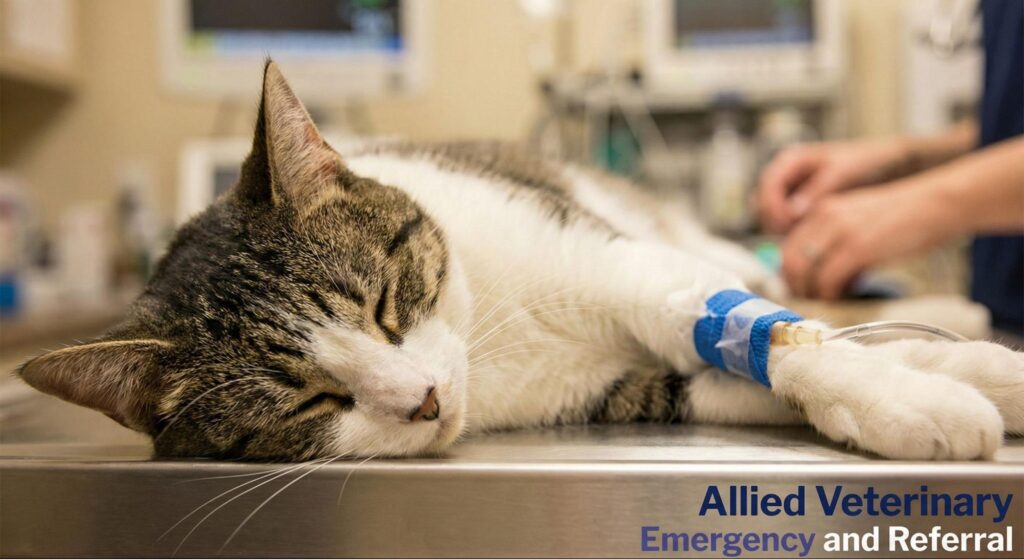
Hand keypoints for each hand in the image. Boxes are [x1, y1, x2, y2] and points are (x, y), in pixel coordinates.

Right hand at [758, 140, 911, 232]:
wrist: (889, 165)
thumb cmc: (867, 161)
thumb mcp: (842, 173)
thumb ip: (817, 191)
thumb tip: (794, 213)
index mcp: (791, 160)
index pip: (767, 186)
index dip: (773, 207)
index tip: (787, 224)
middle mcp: (787, 176)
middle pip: (764, 205)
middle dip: (776, 223)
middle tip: (796, 238)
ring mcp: (792, 193)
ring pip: (774, 218)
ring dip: (785, 231)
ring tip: (808, 240)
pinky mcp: (802, 208)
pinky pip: (789, 224)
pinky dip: (797, 233)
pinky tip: (814, 240)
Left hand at [780, 181, 956, 299]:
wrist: (935, 204)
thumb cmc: (901, 217)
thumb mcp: (857, 219)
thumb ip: (834, 238)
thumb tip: (818, 275)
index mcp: (822, 209)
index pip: (789, 247)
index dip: (792, 274)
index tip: (802, 289)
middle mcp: (825, 217)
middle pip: (791, 261)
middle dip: (797, 287)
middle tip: (812, 301)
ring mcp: (840, 232)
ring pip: (805, 272)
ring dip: (813, 293)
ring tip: (829, 301)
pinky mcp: (858, 247)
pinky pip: (829, 279)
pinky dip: (831, 294)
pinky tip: (845, 296)